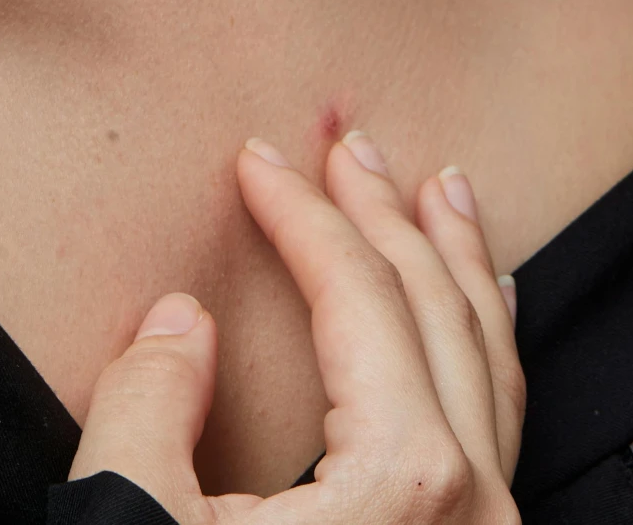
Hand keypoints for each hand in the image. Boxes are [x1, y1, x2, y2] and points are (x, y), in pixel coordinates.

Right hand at [68, 132, 524, 524]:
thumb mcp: (131, 524)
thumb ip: (146, 405)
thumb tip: (178, 323)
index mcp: (404, 476)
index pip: (357, 295)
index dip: (301, 214)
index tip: (256, 159)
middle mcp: (472, 503)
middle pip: (436, 309)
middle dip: (386, 213)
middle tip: (351, 146)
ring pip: (490, 364)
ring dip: (460, 264)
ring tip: (444, 193)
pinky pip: (500, 428)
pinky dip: (488, 349)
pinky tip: (484, 312)